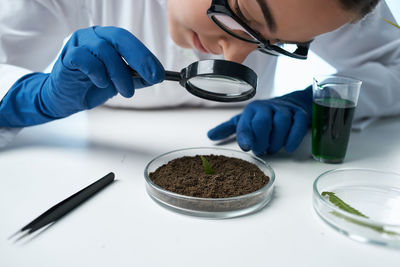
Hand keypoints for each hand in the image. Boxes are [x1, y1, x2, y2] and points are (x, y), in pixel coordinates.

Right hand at [0, 26, 164, 126]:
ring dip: (119, 73)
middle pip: (119, 38)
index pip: (129, 40)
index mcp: (107, 39)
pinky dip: (97, 72)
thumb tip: (156, 76)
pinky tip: (101, 83)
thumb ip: (136, 78)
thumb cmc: (91, 85)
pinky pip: (84, 58)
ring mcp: (79, 44)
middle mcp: (93, 36)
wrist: (66, 98)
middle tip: (151, 77)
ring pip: (104, 50)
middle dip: (139, 58)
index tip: (158, 73)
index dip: (145, 55)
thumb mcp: (120, 82)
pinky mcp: (68, 56)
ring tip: (125, 91)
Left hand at [208, 87, 311, 155]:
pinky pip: (298, 124)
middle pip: (264, 121)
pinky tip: (288, 147)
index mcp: (251, 110)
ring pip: (282, 123)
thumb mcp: (245, 120)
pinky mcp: (300, 114)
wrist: (291, 102)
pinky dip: (293, 137)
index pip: (247, 122)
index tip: (246, 147)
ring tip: (272, 149)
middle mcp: (268, 107)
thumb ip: (228, 128)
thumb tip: (209, 135)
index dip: (245, 135)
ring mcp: (285, 110)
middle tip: (260, 150)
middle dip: (261, 138)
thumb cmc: (263, 115)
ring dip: (276, 140)